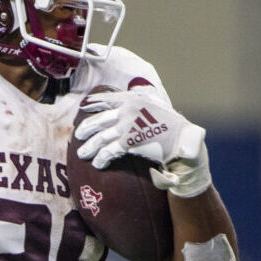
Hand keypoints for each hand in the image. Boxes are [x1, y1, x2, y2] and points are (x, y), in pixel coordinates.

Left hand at [73, 89, 211, 197]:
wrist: (182, 139)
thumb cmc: (171, 124)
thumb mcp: (155, 103)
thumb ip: (140, 100)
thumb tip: (129, 96)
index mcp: (132, 99)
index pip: (106, 99)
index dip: (93, 103)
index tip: (83, 106)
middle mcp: (127, 110)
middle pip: (99, 120)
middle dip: (85, 128)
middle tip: (78, 135)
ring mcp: (126, 126)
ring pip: (100, 137)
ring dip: (89, 147)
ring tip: (82, 154)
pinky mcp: (128, 143)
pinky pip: (108, 151)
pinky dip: (101, 158)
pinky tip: (98, 163)